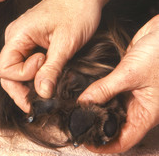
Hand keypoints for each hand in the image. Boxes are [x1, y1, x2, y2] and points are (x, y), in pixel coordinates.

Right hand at [0, 0, 101, 110]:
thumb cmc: (78, 10)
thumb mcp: (66, 43)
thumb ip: (51, 69)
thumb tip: (42, 95)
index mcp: (17, 34)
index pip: (4, 70)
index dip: (23, 77)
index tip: (46, 66)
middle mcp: (14, 37)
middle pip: (7, 73)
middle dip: (23, 88)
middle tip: (44, 98)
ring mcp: (21, 39)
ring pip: (16, 69)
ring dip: (31, 81)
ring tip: (50, 84)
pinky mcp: (30, 40)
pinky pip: (25, 62)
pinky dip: (36, 73)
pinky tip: (49, 75)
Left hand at [78, 15, 158, 152]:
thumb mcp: (130, 74)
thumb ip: (105, 89)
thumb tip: (84, 103)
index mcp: (146, 114)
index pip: (124, 140)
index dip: (104, 145)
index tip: (84, 141)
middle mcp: (139, 106)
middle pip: (114, 124)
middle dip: (95, 124)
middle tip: (74, 121)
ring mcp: (131, 93)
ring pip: (110, 107)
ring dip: (94, 107)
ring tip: (74, 107)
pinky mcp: (125, 80)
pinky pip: (109, 91)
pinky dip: (97, 92)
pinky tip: (83, 90)